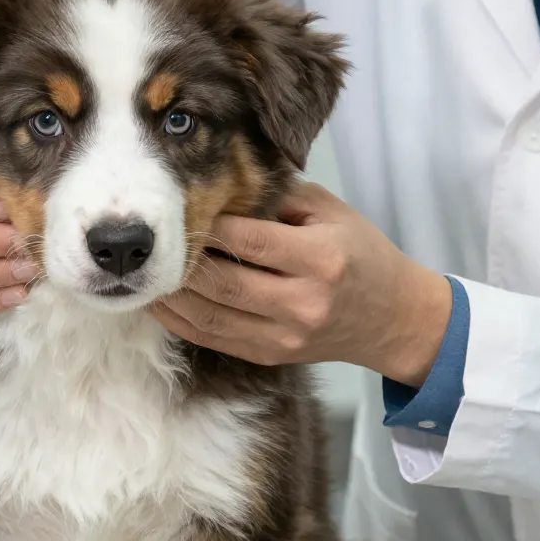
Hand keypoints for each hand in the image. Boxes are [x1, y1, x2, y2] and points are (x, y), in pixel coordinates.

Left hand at [150, 183, 450, 382]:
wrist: (392, 318)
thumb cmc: (362, 254)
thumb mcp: (332, 213)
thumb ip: (281, 198)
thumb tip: (226, 184)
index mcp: (322, 258)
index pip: (250, 240)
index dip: (211, 225)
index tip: (183, 207)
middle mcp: (304, 302)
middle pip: (225, 281)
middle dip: (184, 260)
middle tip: (155, 240)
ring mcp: (286, 335)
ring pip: (212, 315)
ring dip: (173, 294)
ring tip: (147, 270)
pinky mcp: (273, 356)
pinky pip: (214, 340)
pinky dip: (181, 321)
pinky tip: (161, 301)